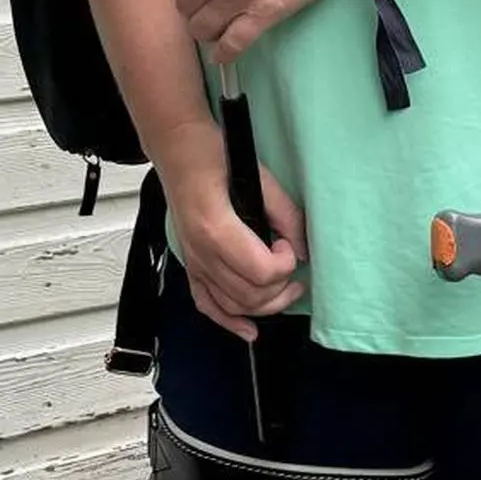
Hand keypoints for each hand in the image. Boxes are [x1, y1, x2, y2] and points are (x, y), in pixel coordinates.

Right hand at [166, 138, 308, 337]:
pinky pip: (206, 304)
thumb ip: (285, 215)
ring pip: (233, 305)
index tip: (288, 244)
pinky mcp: (191, 264)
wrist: (177, 149)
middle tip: (295, 270)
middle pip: (250, 295)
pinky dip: (228, 321)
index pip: (261, 272)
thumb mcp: (259, 177)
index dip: (284, 264)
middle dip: (281, 289)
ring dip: (264, 306)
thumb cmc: (212, 154)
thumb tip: (303, 247)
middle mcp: (201, 252)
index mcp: (216, 229)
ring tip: (286, 291)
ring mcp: (193, 261)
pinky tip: (248, 330)